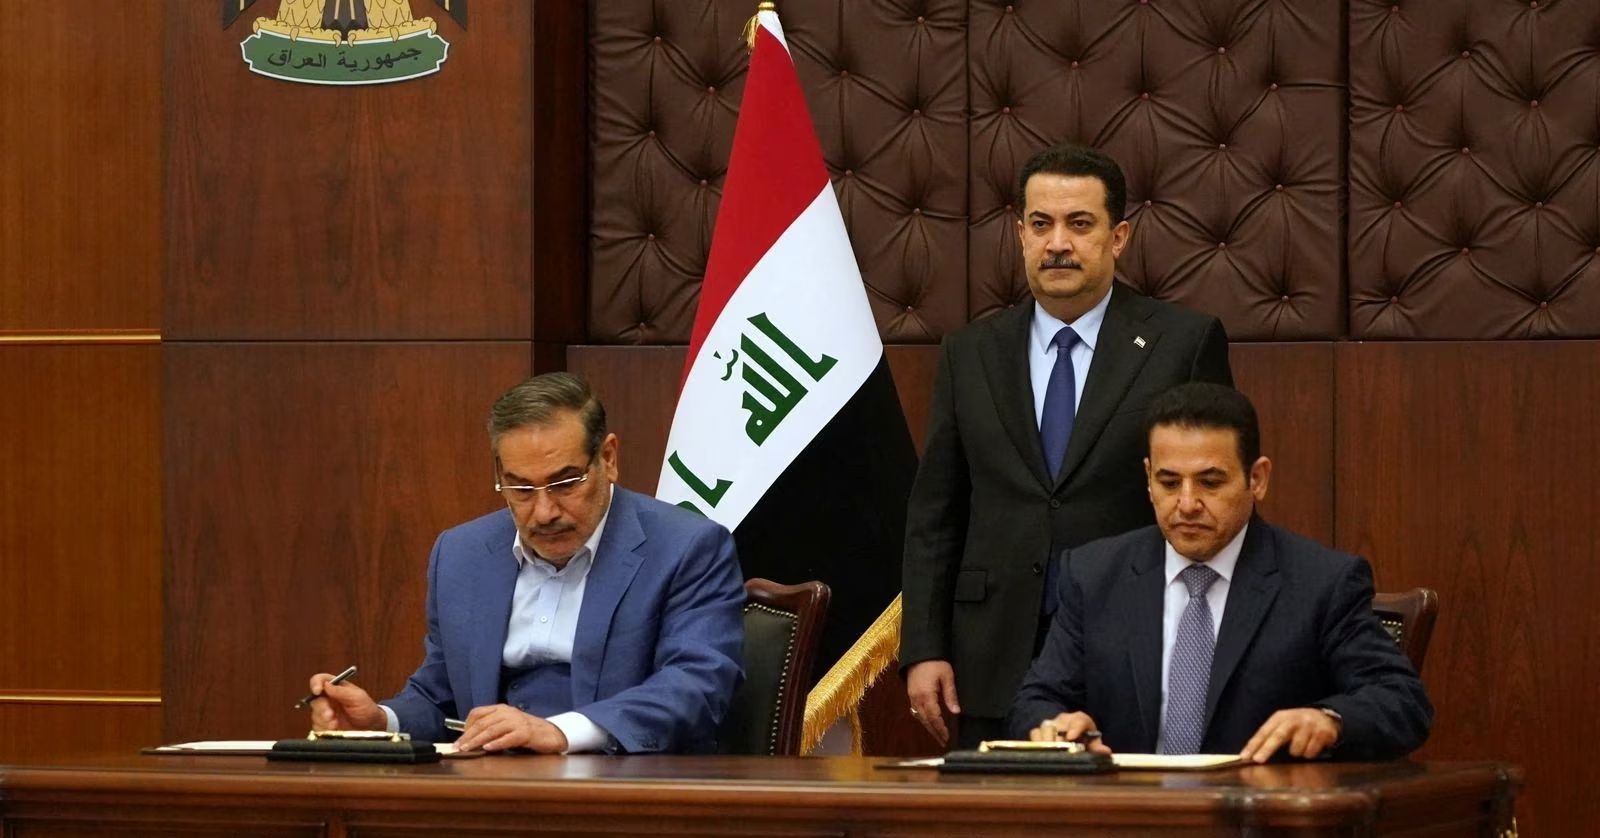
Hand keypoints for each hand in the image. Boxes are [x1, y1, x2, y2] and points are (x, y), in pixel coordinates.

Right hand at [306, 673, 385, 731]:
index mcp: (335, 688)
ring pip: (314, 715)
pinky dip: (324, 729)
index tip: (317, 691)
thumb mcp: (358, 697)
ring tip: (335, 724)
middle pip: (315, 700)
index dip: (316, 684)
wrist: (371, 727)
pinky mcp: (324, 726)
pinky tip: (334, 730)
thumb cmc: (366, 709)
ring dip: (323, 721)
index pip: (320, 680)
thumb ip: (342, 691)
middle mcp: (328, 699)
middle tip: (330, 715)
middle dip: (321, 708)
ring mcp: (325, 713)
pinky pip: (317, 727)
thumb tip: (326, 684)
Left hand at [453, 704, 567, 753]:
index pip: (477, 713)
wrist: (550, 733)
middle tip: (458, 747)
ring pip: (492, 730)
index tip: (459, 739)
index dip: (466, 725)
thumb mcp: (506, 726)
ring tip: (467, 749)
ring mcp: (517, 722)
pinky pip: (508, 738)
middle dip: (468, 736)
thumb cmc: (525, 731)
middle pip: (482, 723)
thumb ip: (491, 729)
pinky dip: (497, 743)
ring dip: (477, 740)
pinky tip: (488, 748)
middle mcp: (508, 712)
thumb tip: (470, 740)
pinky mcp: (526, 733)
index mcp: (501, 709)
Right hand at [905, 660, 960, 746]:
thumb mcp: (947, 676)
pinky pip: (916, 710)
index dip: (940, 728)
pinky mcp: (911, 693)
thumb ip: (951, 695)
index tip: (947, 737)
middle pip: (925, 720)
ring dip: (928, 727)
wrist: (919, 652)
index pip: (934, 717)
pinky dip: (923, 718)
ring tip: (937, 735)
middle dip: (934, 731)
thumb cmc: (935, 662)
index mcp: (926, 695)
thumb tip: (956, 712)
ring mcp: (912, 696)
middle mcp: (917, 698)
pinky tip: (928, 721)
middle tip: (943, 742)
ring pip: (919, 716)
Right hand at [1028, 712, 1111, 753]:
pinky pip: (1034, 734)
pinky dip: (1036, 743)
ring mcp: (1049, 725)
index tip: (1071, 737)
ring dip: (1045, 742)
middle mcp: (1062, 720)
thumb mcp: (1092, 741)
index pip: (1078, 720)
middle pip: (1057, 725)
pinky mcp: (1038, 732)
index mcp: (1079, 720)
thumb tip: (1106, 751)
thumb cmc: (1083, 738)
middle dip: (1056, 739)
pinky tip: (1040, 754)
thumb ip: (1097, 747)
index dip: (1075, 728)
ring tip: (1049, 755)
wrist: (1067, 730)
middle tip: (1059, 751)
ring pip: (1043, 729)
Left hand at [1240, 707, 1339, 762]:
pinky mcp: (1322, 733)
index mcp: (1279, 718)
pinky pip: (1311, 752)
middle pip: (1278, 736)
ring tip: (1300, 747)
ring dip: (1296, 753)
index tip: (1244, 757)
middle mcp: (1293, 719)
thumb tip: (1252, 756)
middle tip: (1257, 760)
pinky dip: (1309, 753)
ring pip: (1296, 749)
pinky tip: (1311, 746)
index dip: (1253, 745)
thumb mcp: (1282, 725)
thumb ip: (1269, 737)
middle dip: (1266, 749)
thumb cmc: (1297, 725)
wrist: (1324, 717)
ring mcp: (1308, 726)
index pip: (1263, 732)